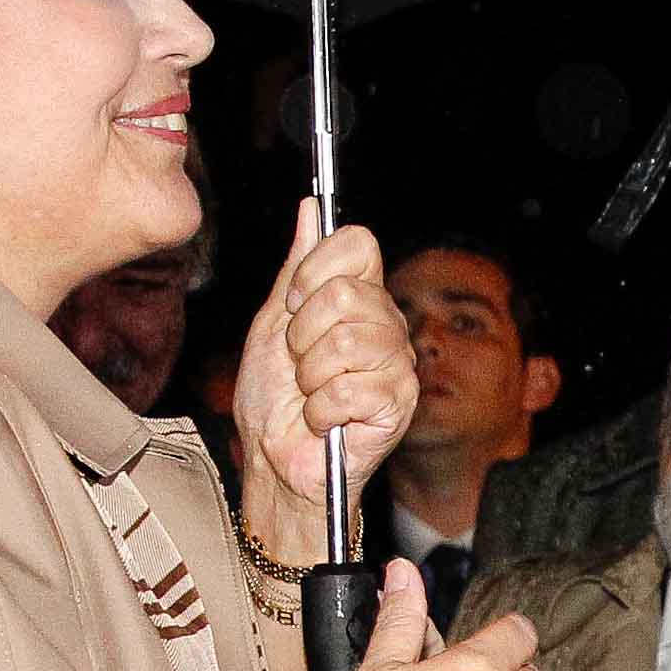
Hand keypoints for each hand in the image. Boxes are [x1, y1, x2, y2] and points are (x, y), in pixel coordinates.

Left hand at [233, 201, 417, 564]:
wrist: (276, 460)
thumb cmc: (274, 399)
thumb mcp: (272, 324)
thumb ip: (295, 269)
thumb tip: (311, 209)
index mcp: (359, 298)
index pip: (358, 244)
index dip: (316, 268)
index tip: (293, 302)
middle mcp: (385, 324)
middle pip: (347, 294)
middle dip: (302, 333)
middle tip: (299, 362)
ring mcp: (396, 363)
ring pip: (346, 342)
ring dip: (310, 376)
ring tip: (311, 392)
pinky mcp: (398, 402)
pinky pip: (349, 388)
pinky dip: (321, 410)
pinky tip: (325, 418)